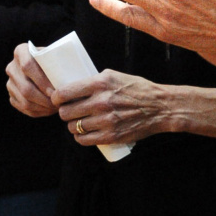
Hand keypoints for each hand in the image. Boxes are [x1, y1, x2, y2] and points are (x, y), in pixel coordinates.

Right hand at [6, 43, 57, 117]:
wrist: (45, 67)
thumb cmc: (54, 60)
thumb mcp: (55, 56)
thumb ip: (57, 63)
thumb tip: (65, 81)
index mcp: (21, 51)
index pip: (27, 66)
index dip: (41, 81)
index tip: (55, 90)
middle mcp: (12, 67)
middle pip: (26, 88)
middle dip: (44, 99)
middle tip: (58, 103)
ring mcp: (10, 83)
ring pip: (25, 101)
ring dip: (42, 107)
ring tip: (56, 108)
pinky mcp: (11, 96)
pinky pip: (24, 108)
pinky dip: (38, 111)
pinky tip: (49, 110)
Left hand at [53, 69, 180, 145]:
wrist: (159, 107)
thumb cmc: (136, 89)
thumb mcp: (114, 76)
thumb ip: (94, 81)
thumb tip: (73, 86)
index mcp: (100, 83)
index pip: (65, 92)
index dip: (56, 97)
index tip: (56, 99)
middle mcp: (101, 102)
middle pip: (66, 112)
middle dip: (64, 112)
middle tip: (68, 111)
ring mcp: (105, 121)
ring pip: (73, 127)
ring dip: (72, 126)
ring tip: (77, 122)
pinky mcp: (111, 136)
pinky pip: (84, 140)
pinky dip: (80, 137)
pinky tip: (82, 133)